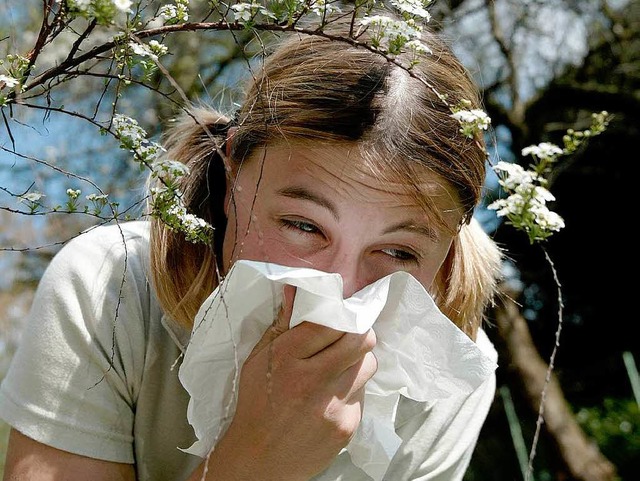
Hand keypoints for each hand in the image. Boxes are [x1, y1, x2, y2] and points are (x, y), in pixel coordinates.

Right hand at [205, 284, 377, 480]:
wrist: (259, 460)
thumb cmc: (256, 404)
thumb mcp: (258, 360)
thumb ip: (282, 326)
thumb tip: (297, 291)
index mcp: (287, 357)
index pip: (331, 321)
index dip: (341, 314)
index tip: (341, 314)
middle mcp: (313, 379)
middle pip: (361, 340)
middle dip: (358, 332)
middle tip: (349, 335)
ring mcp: (334, 405)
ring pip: (368, 366)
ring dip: (357, 361)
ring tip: (339, 368)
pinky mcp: (348, 426)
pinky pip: (362, 395)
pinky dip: (351, 390)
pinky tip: (331, 397)